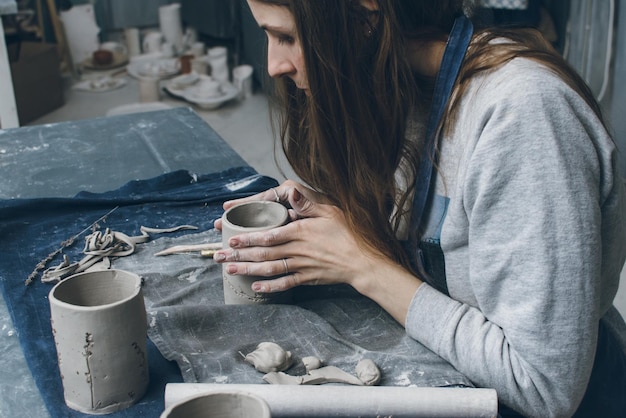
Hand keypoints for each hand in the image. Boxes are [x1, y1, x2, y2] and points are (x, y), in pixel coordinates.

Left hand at [214, 183, 382, 291]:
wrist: (363, 262)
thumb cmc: (349, 234)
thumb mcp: (330, 211)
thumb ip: (307, 203)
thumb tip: (291, 191)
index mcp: (300, 232)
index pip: (268, 235)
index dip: (248, 238)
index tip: (231, 240)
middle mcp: (297, 250)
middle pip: (263, 253)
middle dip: (238, 255)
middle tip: (219, 257)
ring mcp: (301, 266)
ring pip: (269, 269)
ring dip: (247, 269)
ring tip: (229, 270)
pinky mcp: (307, 278)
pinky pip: (285, 284)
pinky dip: (269, 287)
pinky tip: (255, 287)